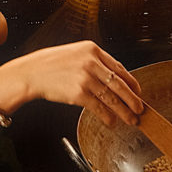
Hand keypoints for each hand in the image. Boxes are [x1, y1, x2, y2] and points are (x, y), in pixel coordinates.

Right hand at [0, 41, 143, 126]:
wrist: (30, 73)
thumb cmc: (50, 64)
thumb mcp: (74, 54)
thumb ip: (93, 62)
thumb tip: (112, 78)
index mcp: (93, 50)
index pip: (119, 68)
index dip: (131, 82)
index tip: (137, 92)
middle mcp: (91, 63)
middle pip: (120, 84)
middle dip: (133, 99)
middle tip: (140, 109)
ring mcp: (86, 78)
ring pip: (112, 98)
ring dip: (124, 111)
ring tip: (131, 119)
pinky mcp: (78, 93)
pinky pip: (98, 107)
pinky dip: (107, 116)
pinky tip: (111, 122)